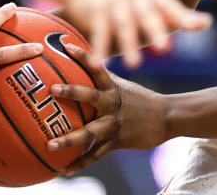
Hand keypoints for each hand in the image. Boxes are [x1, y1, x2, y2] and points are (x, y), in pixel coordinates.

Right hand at [29, 0, 211, 68]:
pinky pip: (99, 32)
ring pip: (123, 25)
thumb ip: (175, 14)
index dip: (184, 15)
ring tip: (134, 66)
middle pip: (146, 14)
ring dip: (128, 45)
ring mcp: (113, 1)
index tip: (202, 25)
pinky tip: (99, 64)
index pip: (170, 5)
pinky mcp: (95, 10)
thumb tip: (206, 23)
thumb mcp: (148, 1)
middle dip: (155, 30)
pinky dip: (99, 48)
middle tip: (165, 48)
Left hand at [46, 44, 168, 173]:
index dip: (82, 56)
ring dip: (69, 139)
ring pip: (89, 132)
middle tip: (52, 89)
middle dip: (72, 91)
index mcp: (113, 87)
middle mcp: (112, 103)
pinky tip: (65, 170)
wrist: (166, 117)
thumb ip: (104, 78)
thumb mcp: (123, 85)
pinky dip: (81, 163)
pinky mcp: (117, 141)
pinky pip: (96, 154)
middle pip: (90, 95)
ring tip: (49, 144)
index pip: (97, 66)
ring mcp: (114, 123)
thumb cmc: (141, 99)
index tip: (66, 46)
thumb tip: (86, 62)